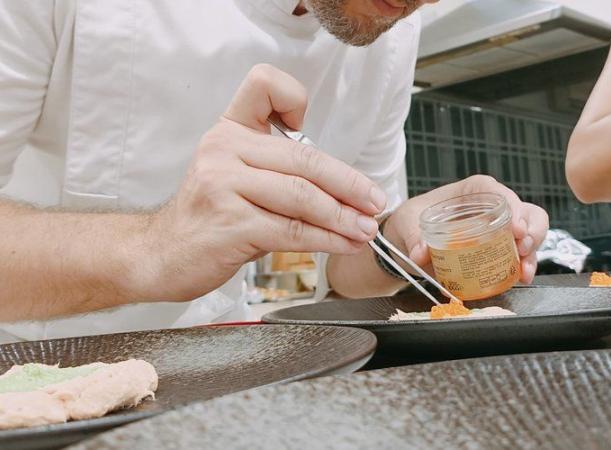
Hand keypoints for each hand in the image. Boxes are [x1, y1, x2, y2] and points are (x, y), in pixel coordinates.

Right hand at [135, 64, 385, 300]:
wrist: (163, 254)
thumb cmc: (211, 216)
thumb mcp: (240, 179)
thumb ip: (283, 172)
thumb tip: (348, 191)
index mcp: (230, 130)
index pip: (264, 86)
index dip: (294, 99)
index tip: (310, 129)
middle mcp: (224, 150)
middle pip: (304, 158)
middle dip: (349, 183)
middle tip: (374, 201)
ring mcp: (224, 186)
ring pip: (302, 195)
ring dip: (342, 216)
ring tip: (364, 229)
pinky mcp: (230, 224)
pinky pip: (292, 231)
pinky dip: (326, 240)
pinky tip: (343, 244)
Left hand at [383, 175, 547, 283]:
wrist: (405, 242)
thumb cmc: (410, 222)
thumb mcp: (406, 223)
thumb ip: (413, 237)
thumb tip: (420, 254)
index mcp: (472, 192)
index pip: (498, 192)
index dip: (513, 206)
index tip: (515, 228)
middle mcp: (490, 208)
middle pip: (526, 212)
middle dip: (531, 231)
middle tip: (521, 248)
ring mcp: (498, 230)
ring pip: (530, 234)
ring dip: (531, 253)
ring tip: (523, 271)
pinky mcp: (497, 251)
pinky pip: (519, 256)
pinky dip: (523, 267)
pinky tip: (519, 278)